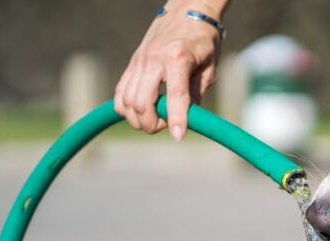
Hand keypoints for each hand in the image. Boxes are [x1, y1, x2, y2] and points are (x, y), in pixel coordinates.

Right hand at [114, 1, 224, 139]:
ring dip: (139, 119)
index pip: (175, 95)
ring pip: (127, 101)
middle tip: (167, 127)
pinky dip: (126, 108)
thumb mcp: (209, 68)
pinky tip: (141, 112)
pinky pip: (120, 92)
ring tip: (156, 120)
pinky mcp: (132, 63)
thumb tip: (187, 119)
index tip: (179, 137)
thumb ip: (197, 93)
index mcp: (178, 58)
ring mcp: (139, 61)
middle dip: (152, 124)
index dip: (176, 119)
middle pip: (141, 102)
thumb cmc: (203, 42)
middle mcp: (154, 59)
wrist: (185, 13)